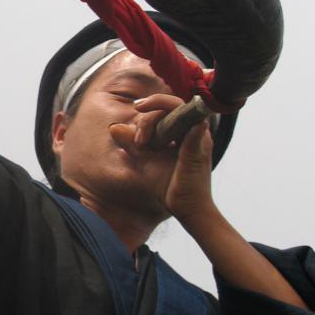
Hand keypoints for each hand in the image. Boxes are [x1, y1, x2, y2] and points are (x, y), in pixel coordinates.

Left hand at [109, 93, 215, 222]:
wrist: (186, 210)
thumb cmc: (168, 186)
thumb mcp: (144, 161)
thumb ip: (131, 143)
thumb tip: (114, 128)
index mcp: (182, 131)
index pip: (166, 107)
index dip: (149, 111)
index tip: (136, 134)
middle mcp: (193, 130)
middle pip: (171, 105)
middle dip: (148, 117)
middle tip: (139, 141)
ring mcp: (199, 138)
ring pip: (178, 109)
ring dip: (155, 118)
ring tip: (143, 140)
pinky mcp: (200, 149)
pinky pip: (196, 126)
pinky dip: (187, 121)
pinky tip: (175, 126)